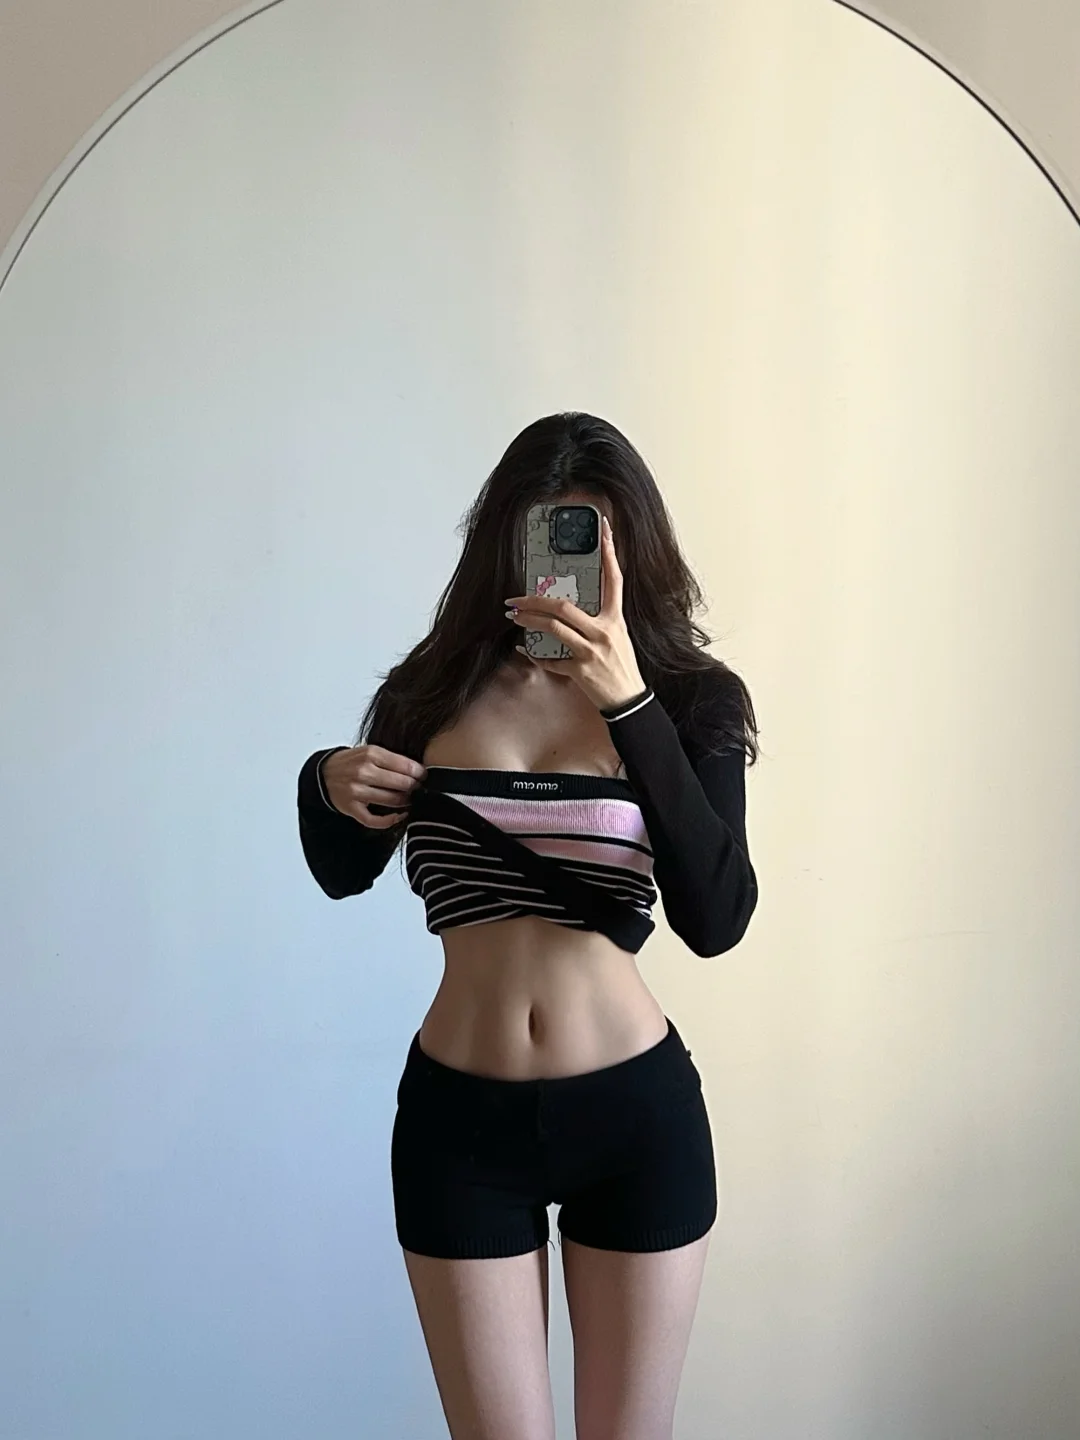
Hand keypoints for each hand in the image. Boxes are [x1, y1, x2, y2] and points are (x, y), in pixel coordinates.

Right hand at [322, 744, 425, 828]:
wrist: (324, 773)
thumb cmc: (351, 762)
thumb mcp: (370, 751)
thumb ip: (391, 758)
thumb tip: (418, 770)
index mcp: (371, 755)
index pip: (405, 766)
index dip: (420, 773)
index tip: (425, 776)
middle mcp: (364, 772)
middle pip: (402, 784)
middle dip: (416, 788)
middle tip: (421, 789)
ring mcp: (357, 791)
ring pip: (392, 801)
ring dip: (406, 802)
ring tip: (411, 799)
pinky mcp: (352, 808)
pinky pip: (375, 820)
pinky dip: (390, 820)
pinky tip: (398, 815)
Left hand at [503, 515, 646, 712]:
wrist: (629, 700)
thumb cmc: (622, 666)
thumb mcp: (618, 636)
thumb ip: (599, 620)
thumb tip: (571, 609)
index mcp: (616, 619)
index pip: (614, 579)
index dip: (610, 553)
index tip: (604, 531)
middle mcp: (604, 631)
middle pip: (564, 606)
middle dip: (534, 601)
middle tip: (515, 599)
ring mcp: (591, 651)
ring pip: (552, 628)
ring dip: (528, 621)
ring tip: (514, 617)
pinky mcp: (580, 671)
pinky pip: (551, 660)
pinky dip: (536, 656)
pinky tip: (526, 651)